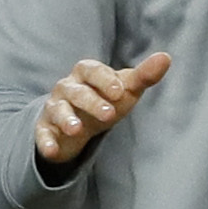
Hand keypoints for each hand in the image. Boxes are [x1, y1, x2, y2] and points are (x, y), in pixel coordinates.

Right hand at [35, 52, 169, 167]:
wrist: (79, 123)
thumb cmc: (105, 100)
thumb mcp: (125, 89)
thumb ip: (144, 75)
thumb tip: (165, 57)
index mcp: (85, 73)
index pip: (91, 70)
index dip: (104, 79)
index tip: (118, 91)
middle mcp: (66, 88)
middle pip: (76, 91)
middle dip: (91, 102)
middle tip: (108, 115)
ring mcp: (54, 108)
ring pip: (57, 110)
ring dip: (66, 119)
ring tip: (77, 130)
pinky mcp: (45, 129)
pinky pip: (42, 134)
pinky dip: (46, 142)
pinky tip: (52, 151)